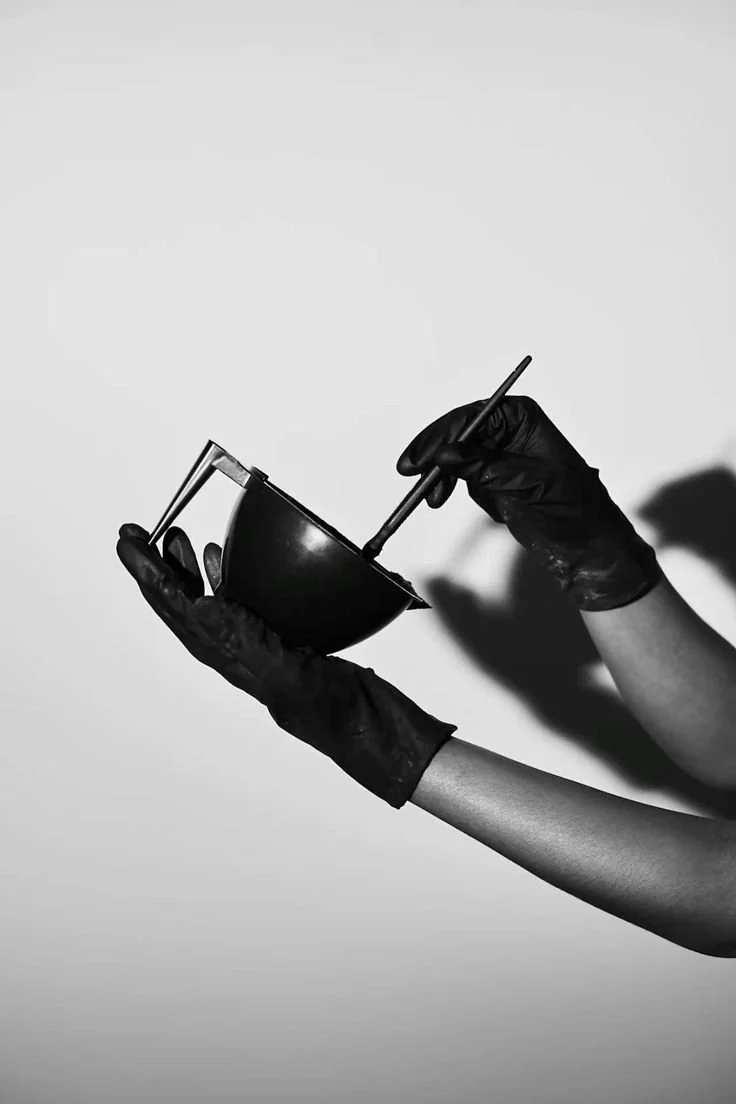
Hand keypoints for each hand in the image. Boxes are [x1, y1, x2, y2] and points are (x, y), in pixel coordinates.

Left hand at [116, 524, 455, 807]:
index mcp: (224, 652)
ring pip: (204, 597)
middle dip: (155, 564)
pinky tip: (224, 561)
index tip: (127, 541)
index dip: (145, 569)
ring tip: (175, 539)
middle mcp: (229, 647)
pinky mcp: (274, 637)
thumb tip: (196, 604)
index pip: (172, 603)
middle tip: (137, 535)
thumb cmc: (325, 709)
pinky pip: (236, 600)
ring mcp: (250, 642)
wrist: (363, 723)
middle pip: (178, 598)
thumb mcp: (278, 670)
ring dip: (186, 567)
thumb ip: (237, 639)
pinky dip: (223, 575)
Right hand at [396, 395, 662, 610]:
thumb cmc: (573, 510)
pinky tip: (452, 499)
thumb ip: (483, 467)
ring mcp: (499, 453)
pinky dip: (451, 488)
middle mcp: (509, 430)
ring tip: (434, 499)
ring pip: (454, 456)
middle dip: (435, 456)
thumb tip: (446, 455)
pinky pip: (462, 476)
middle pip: (457, 434)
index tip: (421, 458)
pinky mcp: (493, 476)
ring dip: (440, 477)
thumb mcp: (525, 485)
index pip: (472, 417)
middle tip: (411, 474)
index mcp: (523, 419)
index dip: (441, 435)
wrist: (586, 545)